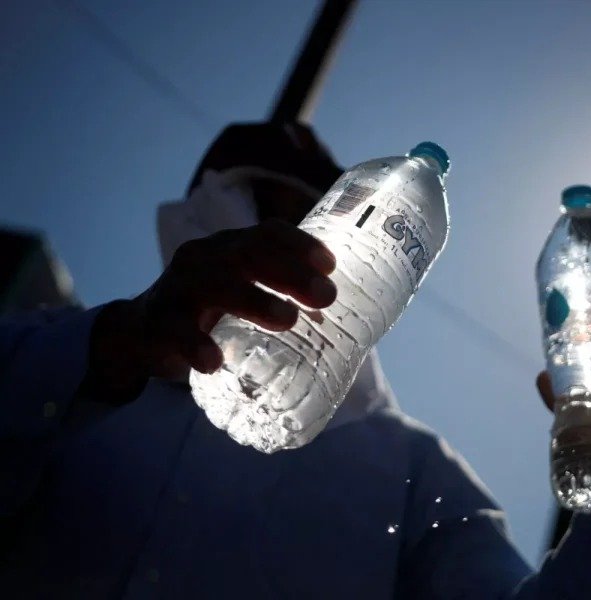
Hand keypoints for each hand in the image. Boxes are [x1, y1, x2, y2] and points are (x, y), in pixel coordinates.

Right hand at [83, 219, 336, 399]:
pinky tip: (214, 361)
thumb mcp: (244, 292)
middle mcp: (206, 258)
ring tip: (288, 320)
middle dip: (290, 272)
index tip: (331, 265)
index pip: (268, 233)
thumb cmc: (211, 309)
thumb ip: (283, 296)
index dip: (301, 244)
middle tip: (326, 296)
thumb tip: (351, 319)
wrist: (142, 331)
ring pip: (215, 284)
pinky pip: (175, 330)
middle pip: (248, 253)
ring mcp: (178, 288)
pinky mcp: (157, 324)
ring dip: (254, 299)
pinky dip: (195, 345)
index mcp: (232, 247)